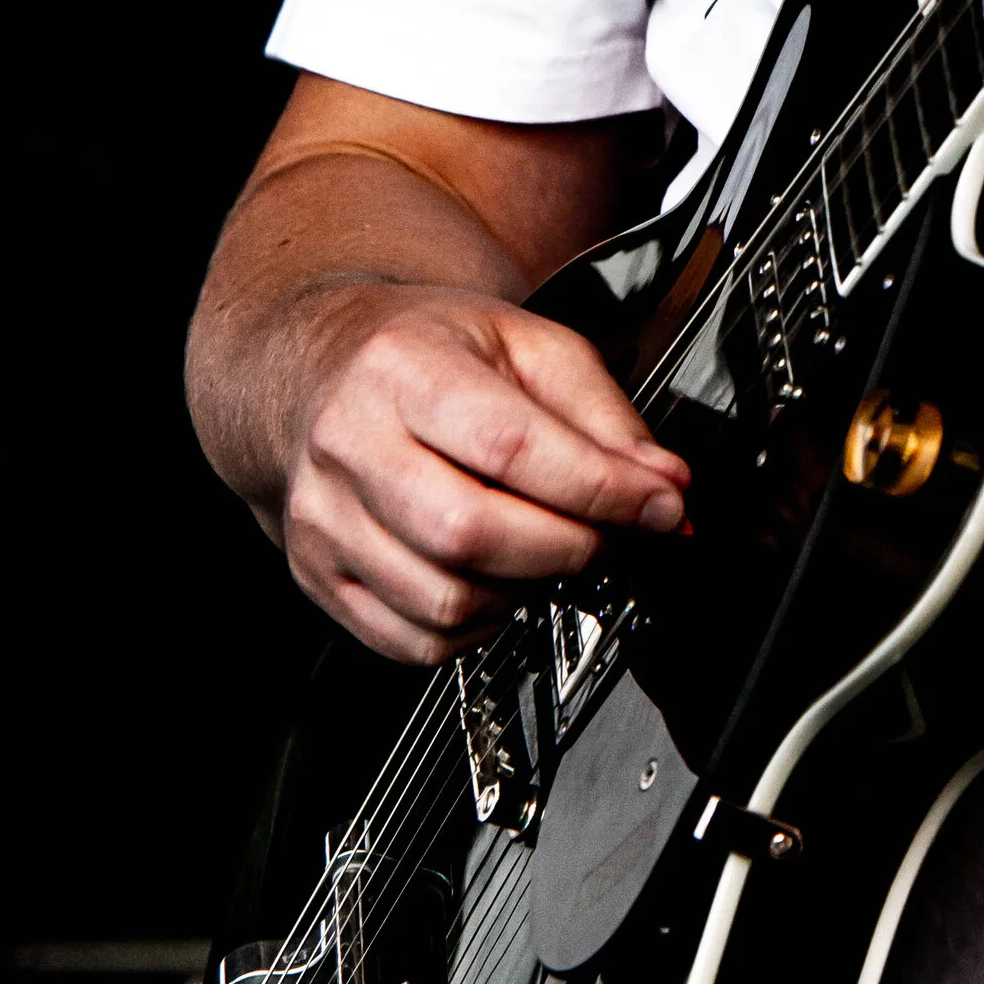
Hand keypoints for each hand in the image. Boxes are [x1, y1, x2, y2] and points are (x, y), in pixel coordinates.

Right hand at [275, 282, 691, 664]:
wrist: (318, 367)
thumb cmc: (424, 351)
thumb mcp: (526, 343)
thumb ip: (603, 413)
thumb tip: (664, 485)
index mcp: (401, 366)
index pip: (510, 445)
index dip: (601, 488)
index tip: (662, 505)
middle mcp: (349, 444)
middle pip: (471, 532)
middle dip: (569, 547)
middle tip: (611, 534)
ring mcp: (324, 519)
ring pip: (444, 600)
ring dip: (527, 590)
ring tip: (554, 549)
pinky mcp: (319, 576)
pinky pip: (415, 640)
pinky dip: (480, 627)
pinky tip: (500, 581)